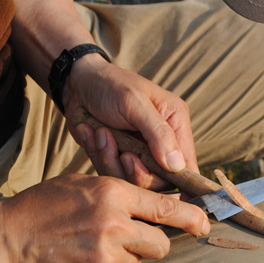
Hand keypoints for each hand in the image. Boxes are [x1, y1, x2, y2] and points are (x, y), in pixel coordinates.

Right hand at [0, 174, 209, 262]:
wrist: (9, 240)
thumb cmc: (46, 204)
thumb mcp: (85, 183)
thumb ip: (123, 193)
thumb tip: (157, 208)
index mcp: (112, 195)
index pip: (166, 208)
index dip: (192, 217)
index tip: (206, 224)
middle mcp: (114, 227)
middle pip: (161, 244)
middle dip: (155, 241)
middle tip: (135, 236)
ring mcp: (105, 259)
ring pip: (139, 262)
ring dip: (128, 255)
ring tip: (97, 245)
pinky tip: (86, 259)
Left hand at [63, 54, 198, 184]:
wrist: (76, 82)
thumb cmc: (109, 84)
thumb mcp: (134, 103)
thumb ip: (158, 134)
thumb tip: (177, 166)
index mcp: (175, 122)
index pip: (186, 165)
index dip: (174, 178)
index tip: (147, 173)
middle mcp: (162, 140)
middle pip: (159, 180)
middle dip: (135, 172)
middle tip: (122, 154)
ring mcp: (139, 151)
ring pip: (132, 180)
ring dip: (111, 160)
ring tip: (101, 134)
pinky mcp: (118, 156)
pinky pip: (111, 173)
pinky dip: (98, 155)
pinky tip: (92, 134)